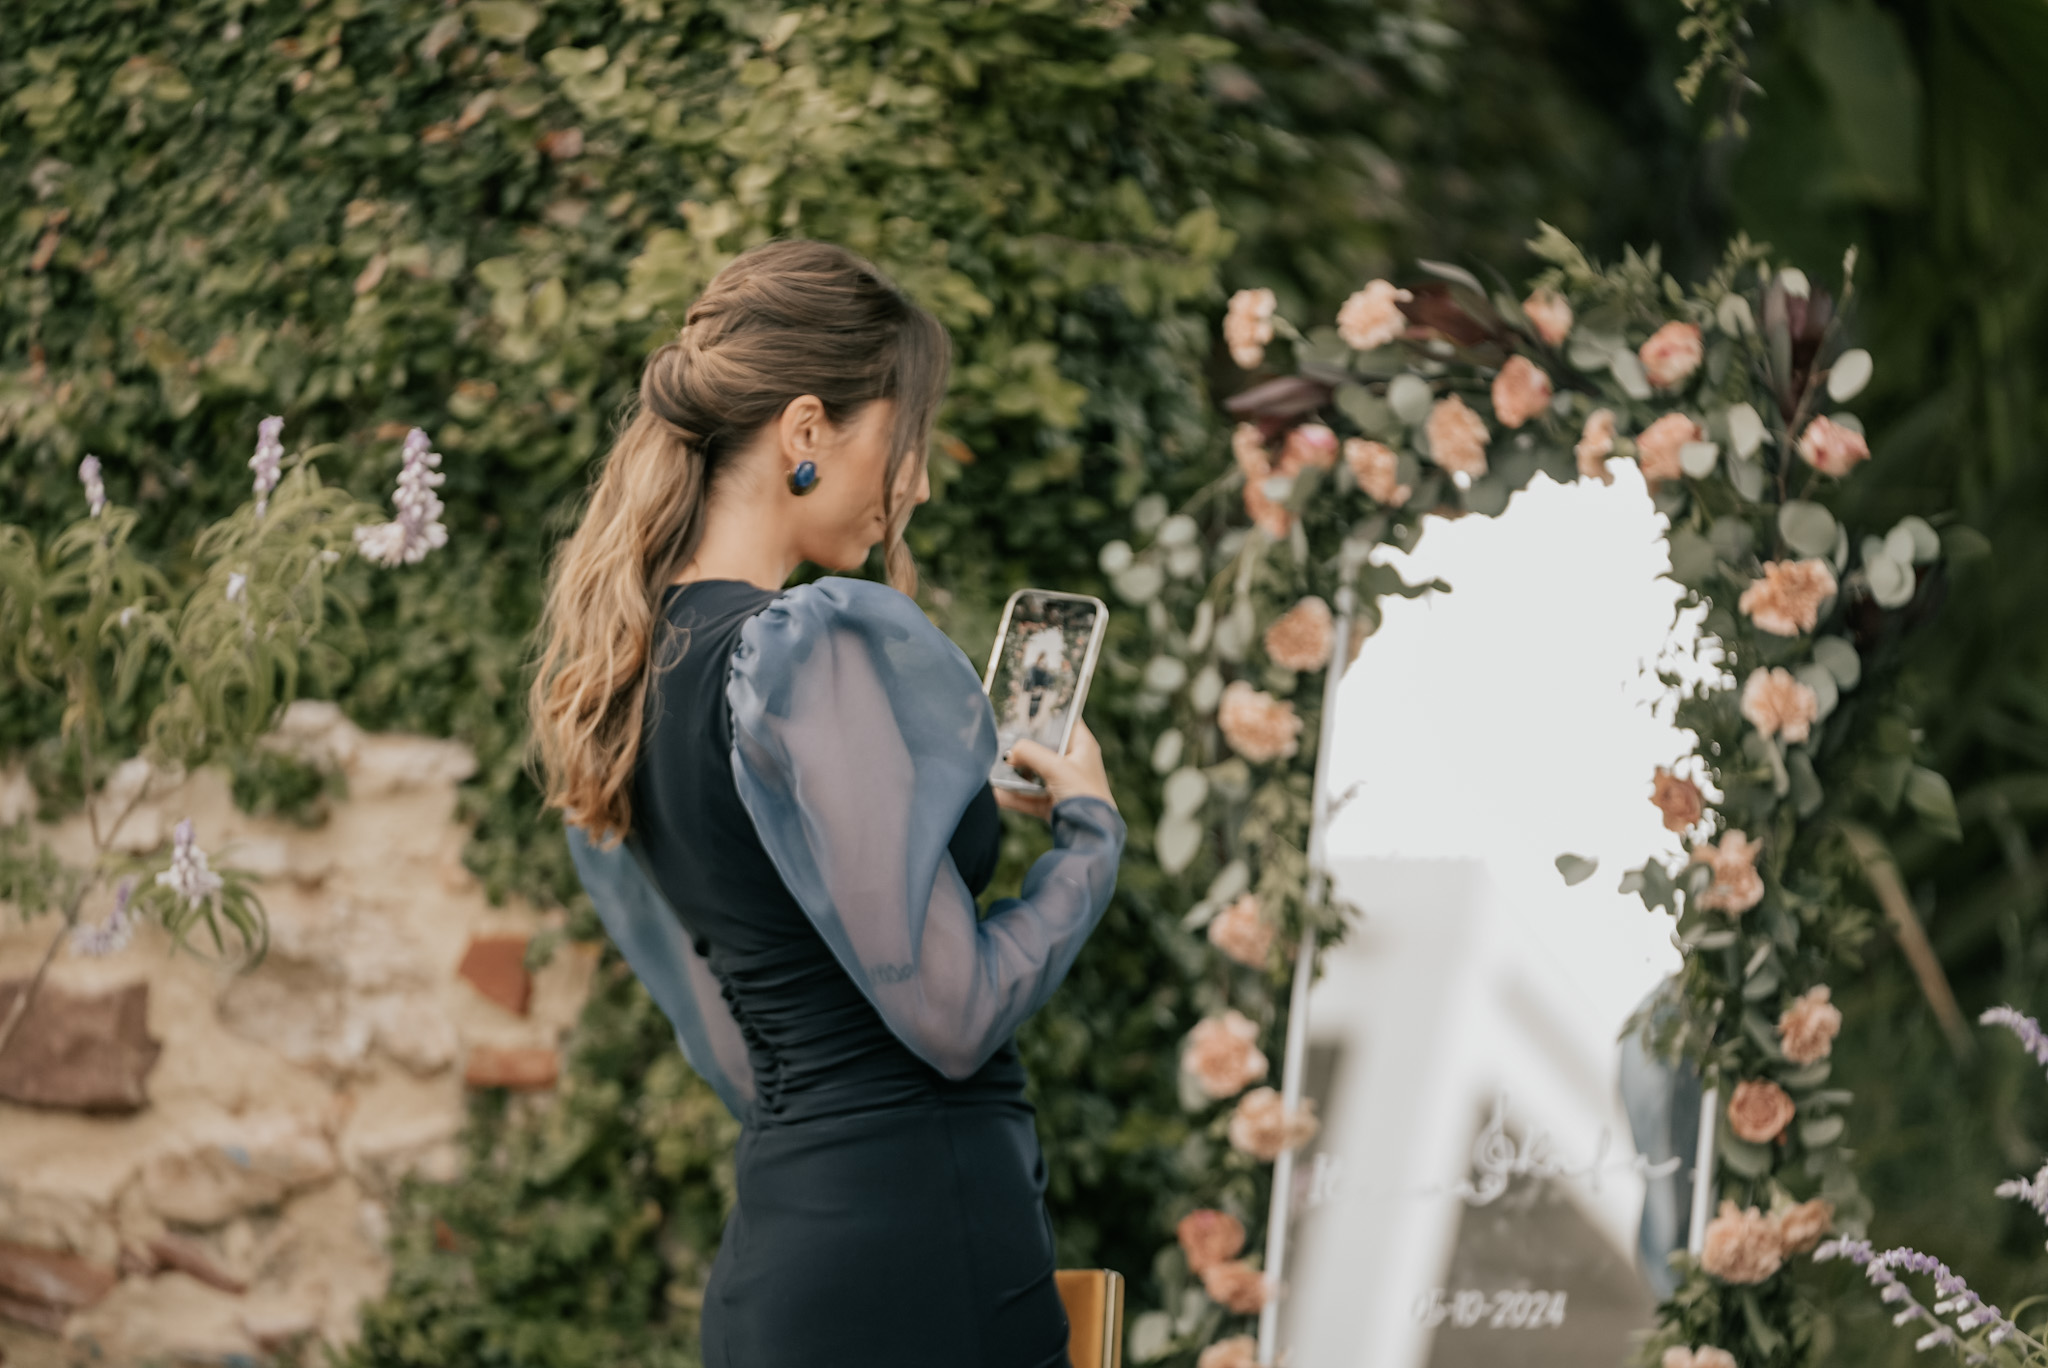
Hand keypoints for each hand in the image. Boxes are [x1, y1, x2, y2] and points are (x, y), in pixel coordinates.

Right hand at [995, 719, 1116, 820]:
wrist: (1090, 835)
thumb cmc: (1084, 795)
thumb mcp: (1056, 768)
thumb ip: (1030, 753)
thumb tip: (1010, 753)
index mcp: (1082, 746)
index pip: (1064, 720)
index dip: (1046, 715)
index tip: (1024, 711)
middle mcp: (1072, 763)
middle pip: (1043, 748)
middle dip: (1022, 749)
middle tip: (1001, 742)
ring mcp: (1062, 784)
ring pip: (1033, 773)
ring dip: (1014, 774)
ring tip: (992, 769)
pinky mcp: (1052, 804)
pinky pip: (1028, 796)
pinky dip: (1013, 796)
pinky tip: (995, 793)